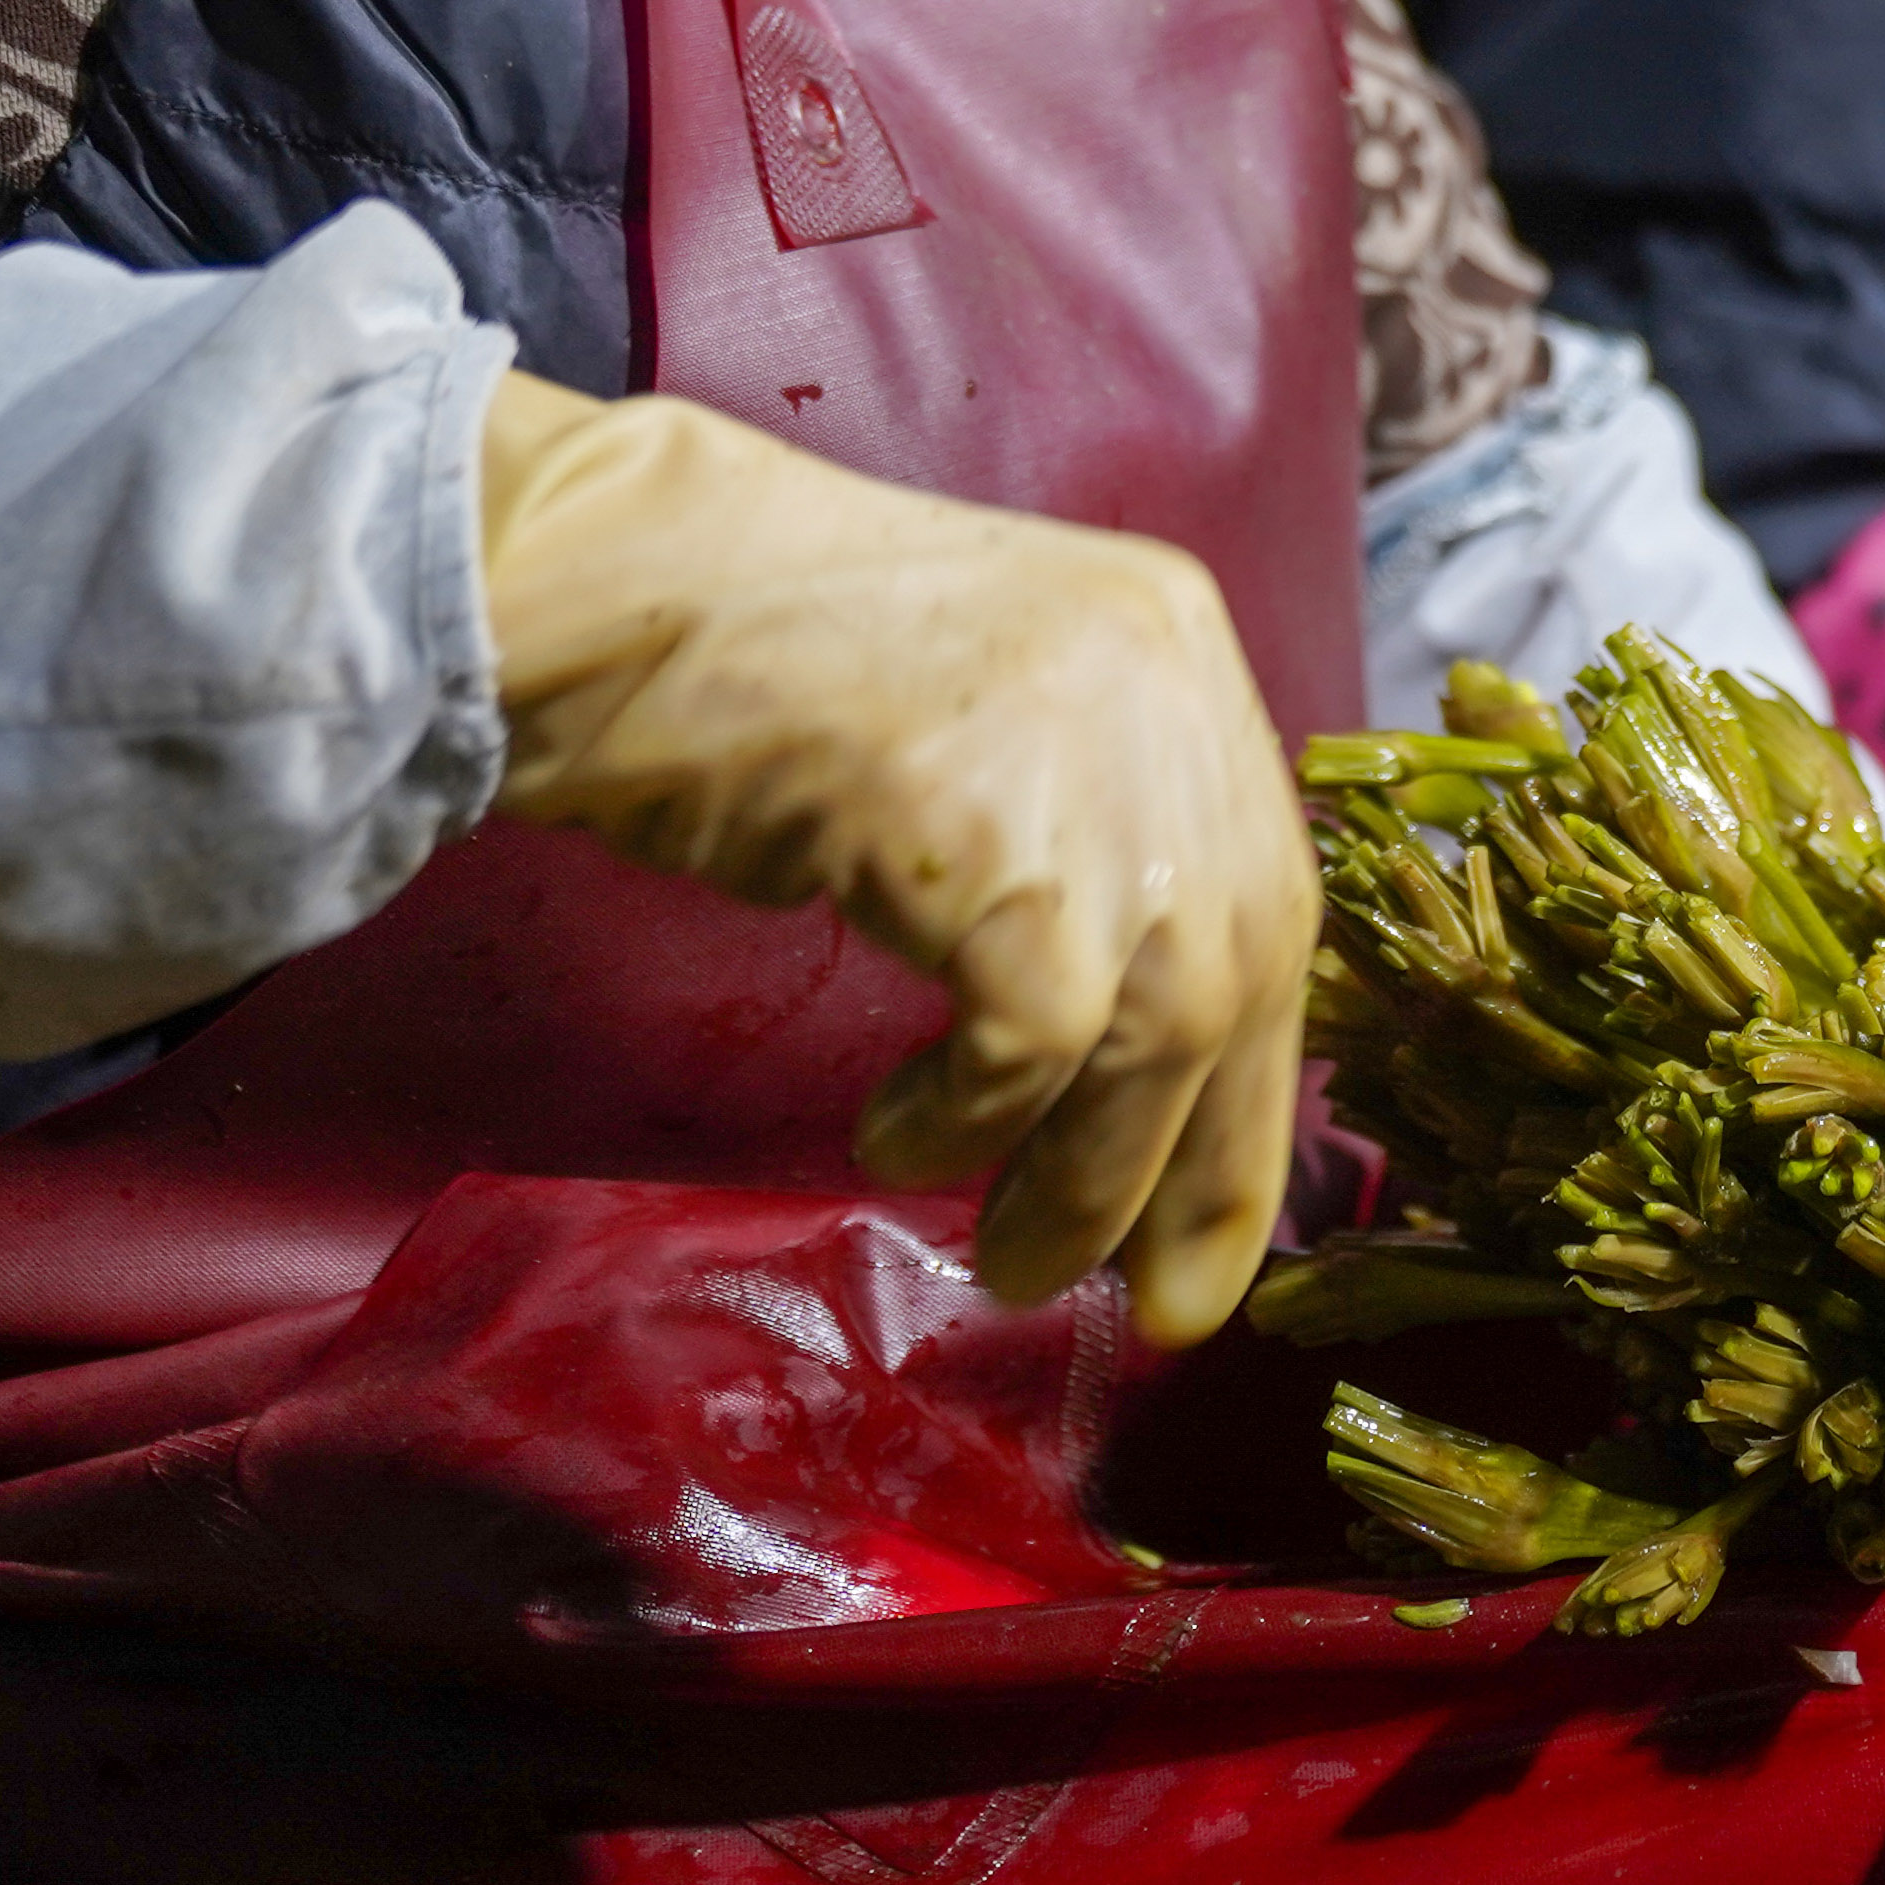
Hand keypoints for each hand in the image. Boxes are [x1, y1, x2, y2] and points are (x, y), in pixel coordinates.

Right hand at [469, 374, 1316, 1336]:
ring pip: (1157, 1029)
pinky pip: (1033, 1038)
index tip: (1218, 1208)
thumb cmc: (761, 668)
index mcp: (1177, 641)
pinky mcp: (980, 819)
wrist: (611, 587)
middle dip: (1210, 1162)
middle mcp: (1165, 680)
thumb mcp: (992, 718)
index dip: (1255, 1071)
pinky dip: (975, 1119)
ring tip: (1017, 1257)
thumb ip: (1095, 826)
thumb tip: (1152, 1044)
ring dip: (1088, 1180)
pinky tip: (904, 1139)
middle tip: (1162, 1297)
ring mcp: (1082, 745)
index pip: (1273, 895)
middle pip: (1246, 970)